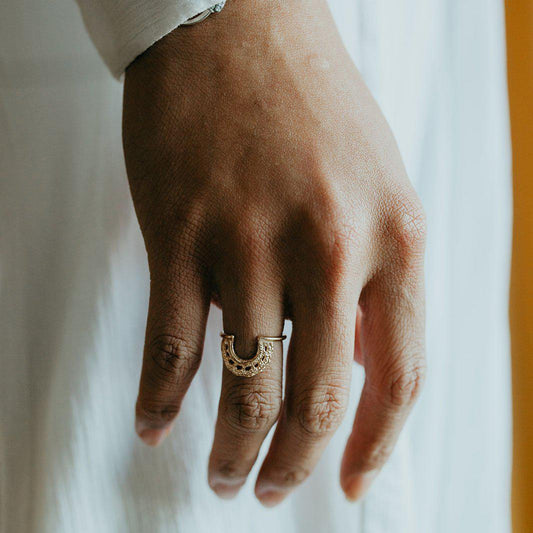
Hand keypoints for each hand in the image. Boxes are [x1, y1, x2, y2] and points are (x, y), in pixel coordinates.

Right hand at [123, 0, 425, 505]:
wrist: (237, 21)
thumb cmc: (310, 103)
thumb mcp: (380, 187)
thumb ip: (376, 281)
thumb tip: (351, 363)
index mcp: (394, 239)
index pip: (398, 378)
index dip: (374, 447)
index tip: (349, 484)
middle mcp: (329, 249)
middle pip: (314, 401)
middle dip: (292, 466)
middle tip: (270, 491)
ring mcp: (250, 243)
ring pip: (243, 388)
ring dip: (232, 449)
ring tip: (224, 476)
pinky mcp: (181, 235)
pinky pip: (171, 347)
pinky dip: (159, 398)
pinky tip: (155, 425)